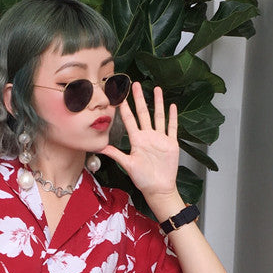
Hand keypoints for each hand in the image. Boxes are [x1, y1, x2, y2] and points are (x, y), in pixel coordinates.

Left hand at [99, 82, 179, 199]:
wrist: (158, 188)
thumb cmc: (143, 179)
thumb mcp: (127, 164)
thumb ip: (115, 154)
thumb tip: (99, 148)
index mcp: (137, 140)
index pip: (129, 120)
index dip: (125, 108)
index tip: (120, 95)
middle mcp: (148, 137)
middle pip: (143, 113)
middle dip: (139, 99)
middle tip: (135, 85)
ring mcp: (160, 139)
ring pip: (158, 116)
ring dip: (158, 103)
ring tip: (157, 89)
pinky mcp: (171, 143)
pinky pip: (172, 127)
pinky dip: (172, 117)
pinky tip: (172, 106)